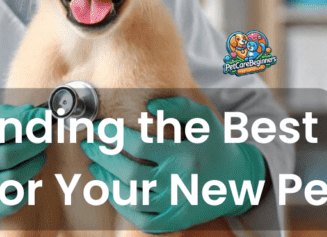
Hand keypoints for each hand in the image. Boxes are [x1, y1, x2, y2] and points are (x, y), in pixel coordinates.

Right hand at [0, 104, 48, 228]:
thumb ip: (1, 117)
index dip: (23, 123)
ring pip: (12, 179)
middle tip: (45, 137)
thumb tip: (30, 111)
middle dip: (33, 144)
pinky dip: (26, 189)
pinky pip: (11, 202)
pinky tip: (28, 179)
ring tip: (39, 156)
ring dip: (34, 165)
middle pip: (7, 156)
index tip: (42, 117)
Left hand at [81, 96, 265, 233]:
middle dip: (103, 157)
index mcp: (185, 155)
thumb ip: (178, 106)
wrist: (239, 180)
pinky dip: (122, 207)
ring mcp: (178, 205)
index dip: (114, 135)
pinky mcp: (177, 221)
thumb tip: (149, 105)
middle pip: (130, 173)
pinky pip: (143, 221)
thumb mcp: (204, 119)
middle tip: (87, 144)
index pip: (140, 145)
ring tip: (95, 165)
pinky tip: (110, 189)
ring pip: (132, 199)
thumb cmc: (215, 144)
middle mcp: (181, 183)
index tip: (99, 126)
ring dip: (107, 181)